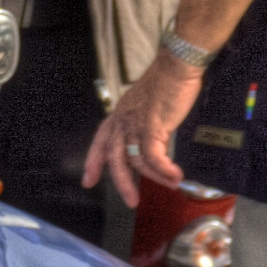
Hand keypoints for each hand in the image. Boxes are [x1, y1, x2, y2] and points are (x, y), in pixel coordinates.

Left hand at [82, 49, 204, 195]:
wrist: (177, 66)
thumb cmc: (167, 82)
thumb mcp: (148, 106)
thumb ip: (144, 125)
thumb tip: (152, 146)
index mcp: (119, 115)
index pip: (100, 142)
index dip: (93, 163)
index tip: (88, 181)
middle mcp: (122, 120)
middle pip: (115, 158)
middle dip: (122, 182)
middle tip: (131, 200)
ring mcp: (135, 124)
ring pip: (138, 160)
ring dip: (156, 177)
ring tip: (171, 183)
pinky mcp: (152, 127)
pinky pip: (155, 157)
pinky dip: (165, 169)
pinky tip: (175, 176)